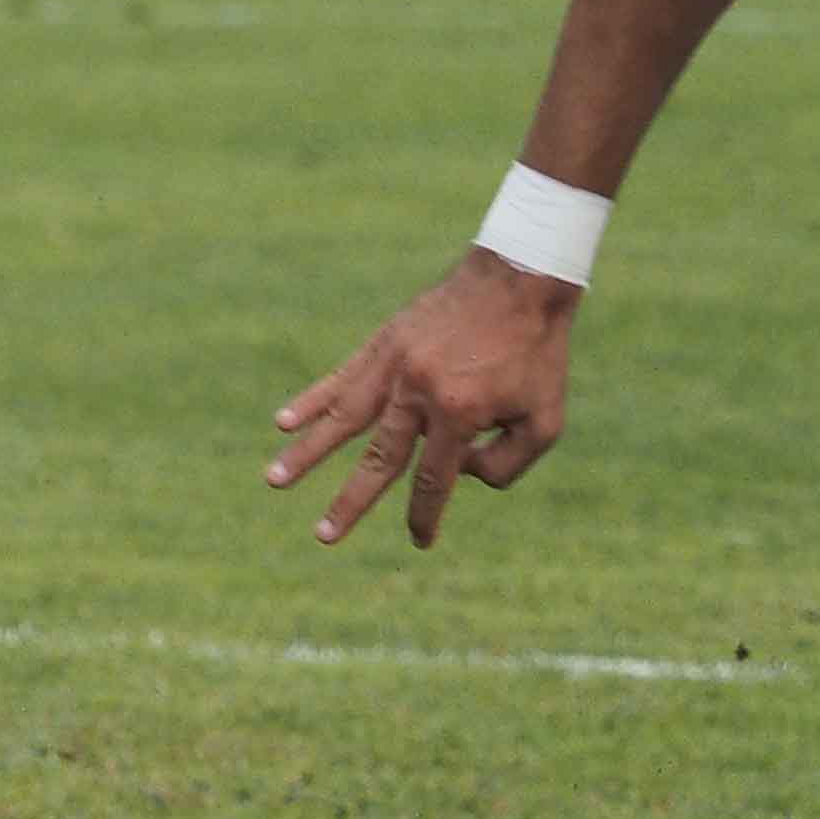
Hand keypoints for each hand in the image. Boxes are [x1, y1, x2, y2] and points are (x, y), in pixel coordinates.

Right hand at [264, 247, 582, 547]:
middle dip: (350, 503)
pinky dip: (313, 400)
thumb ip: (507, 464)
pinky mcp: (386, 342)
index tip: (421, 540)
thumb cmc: (538, 354)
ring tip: (274, 480)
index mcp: (459, 413)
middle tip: (324, 537)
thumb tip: (460, 475)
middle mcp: (419, 392)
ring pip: (345, 419)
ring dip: (308, 453)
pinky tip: (283, 422)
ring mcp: (397, 365)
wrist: (522, 278)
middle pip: (379, 460)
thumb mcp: (545, 420)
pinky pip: (343, 377)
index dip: (425, 515)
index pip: (433, 480)